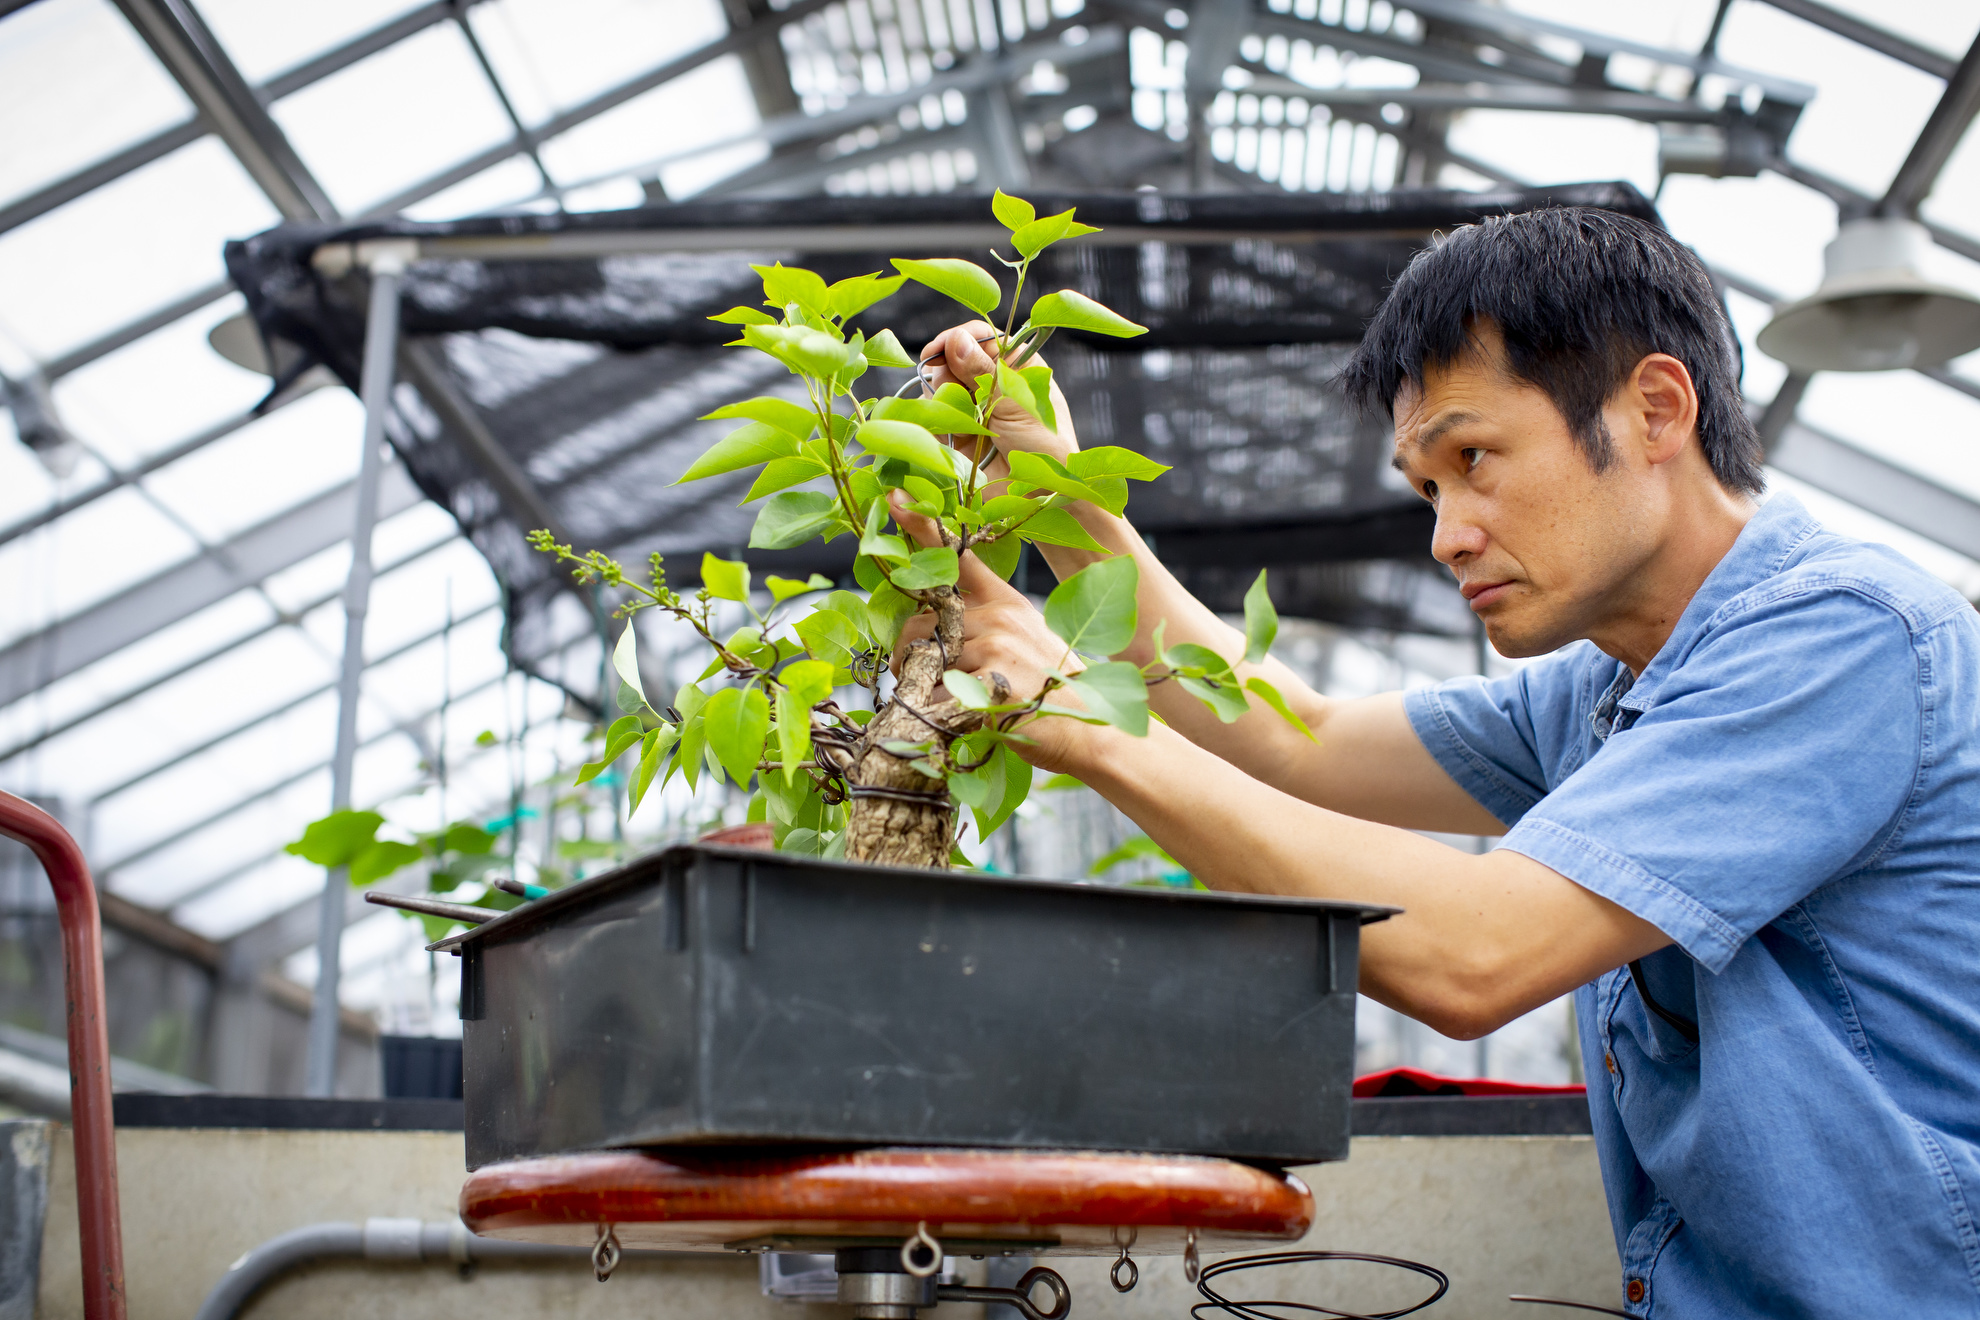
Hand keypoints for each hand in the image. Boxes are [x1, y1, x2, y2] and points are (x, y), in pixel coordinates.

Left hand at [892, 497, 1097, 773]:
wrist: (1093, 728)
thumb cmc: (1055, 690)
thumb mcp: (1028, 639)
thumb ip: (987, 624)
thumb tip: (940, 632)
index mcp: (1005, 602)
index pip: (959, 557)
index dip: (922, 528)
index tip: (897, 499)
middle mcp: (998, 618)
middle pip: (921, 623)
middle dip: (907, 652)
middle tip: (914, 676)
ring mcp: (995, 648)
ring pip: (925, 659)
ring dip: (920, 685)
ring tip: (942, 701)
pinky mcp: (990, 683)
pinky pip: (936, 694)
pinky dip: (937, 712)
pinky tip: (958, 721)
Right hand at [917, 322, 1078, 474]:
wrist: (1038, 492)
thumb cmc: (1043, 443)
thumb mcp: (1015, 402)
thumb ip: (983, 371)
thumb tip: (956, 339)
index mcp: (1013, 363)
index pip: (976, 335)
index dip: (954, 340)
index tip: (936, 352)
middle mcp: (989, 381)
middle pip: (950, 358)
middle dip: (948, 374)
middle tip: (963, 396)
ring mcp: (971, 406)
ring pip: (937, 387)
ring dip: (944, 402)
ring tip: (966, 423)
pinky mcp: (956, 432)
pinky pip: (932, 416)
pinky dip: (937, 423)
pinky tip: (957, 438)